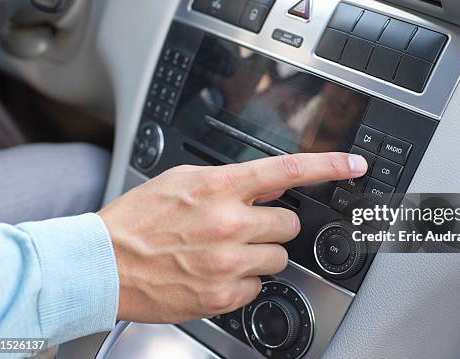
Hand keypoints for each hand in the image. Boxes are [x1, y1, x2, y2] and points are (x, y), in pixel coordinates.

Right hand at [99, 152, 366, 323]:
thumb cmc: (139, 219)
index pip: (288, 170)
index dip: (328, 166)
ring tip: (225, 251)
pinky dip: (243, 281)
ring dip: (261, 254)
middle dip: (272, 225)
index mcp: (221, 187)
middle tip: (243, 227)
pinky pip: (259, 286)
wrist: (105, 263)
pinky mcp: (224, 294)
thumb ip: (230, 180)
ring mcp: (229, 262)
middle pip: (289, 223)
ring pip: (279, 258)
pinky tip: (215, 272)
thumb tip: (266, 185)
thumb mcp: (184, 180)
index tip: (353, 165)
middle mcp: (230, 223)